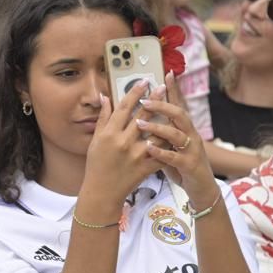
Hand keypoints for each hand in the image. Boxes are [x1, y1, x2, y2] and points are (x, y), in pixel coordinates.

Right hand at [83, 80, 163, 210]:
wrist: (102, 191)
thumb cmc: (96, 164)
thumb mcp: (96, 140)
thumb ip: (103, 117)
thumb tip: (105, 96)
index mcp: (109, 134)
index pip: (123, 108)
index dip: (134, 93)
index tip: (144, 81)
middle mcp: (123, 142)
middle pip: (142, 116)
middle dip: (154, 100)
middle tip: (163, 87)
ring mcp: (136, 155)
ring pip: (156, 132)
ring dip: (165, 119)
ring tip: (173, 108)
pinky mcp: (146, 166)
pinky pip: (162, 151)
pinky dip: (169, 143)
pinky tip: (176, 133)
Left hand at [138, 72, 218, 205]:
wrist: (200, 188)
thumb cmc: (180, 164)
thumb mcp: (169, 145)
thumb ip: (158, 133)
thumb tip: (139, 118)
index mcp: (184, 129)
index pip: (178, 105)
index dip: (174, 90)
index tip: (166, 73)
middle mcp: (190, 135)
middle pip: (179, 114)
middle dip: (162, 105)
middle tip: (144, 100)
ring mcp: (192, 150)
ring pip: (177, 134)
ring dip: (158, 127)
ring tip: (140, 123)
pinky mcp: (190, 165)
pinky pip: (175, 157)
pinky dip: (161, 152)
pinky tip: (149, 148)